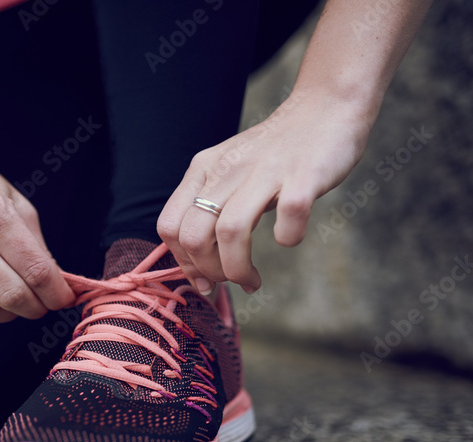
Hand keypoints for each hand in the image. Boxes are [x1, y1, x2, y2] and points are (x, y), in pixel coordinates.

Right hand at [0, 144, 74, 325]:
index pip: (35, 270)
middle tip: (38, 305)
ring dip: (3, 314)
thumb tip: (53, 287)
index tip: (62, 300)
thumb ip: (36, 245)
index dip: (56, 293)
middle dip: (34, 308)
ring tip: (7, 300)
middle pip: (10, 296)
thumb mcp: (13, 200)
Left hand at [157, 89, 372, 294]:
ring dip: (237, 268)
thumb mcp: (229, 173)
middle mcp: (228, 169)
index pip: (170, 226)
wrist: (326, 107)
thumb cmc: (275, 153)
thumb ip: (210, 210)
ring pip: (230, 231)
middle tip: (230, 281)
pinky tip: (289, 238)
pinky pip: (288, 216)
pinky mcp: (303, 175)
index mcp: (204, 170)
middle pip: (193, 235)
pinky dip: (287, 238)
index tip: (205, 280)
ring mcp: (266, 171)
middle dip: (208, 271)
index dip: (183, 263)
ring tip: (251, 281)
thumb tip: (199, 269)